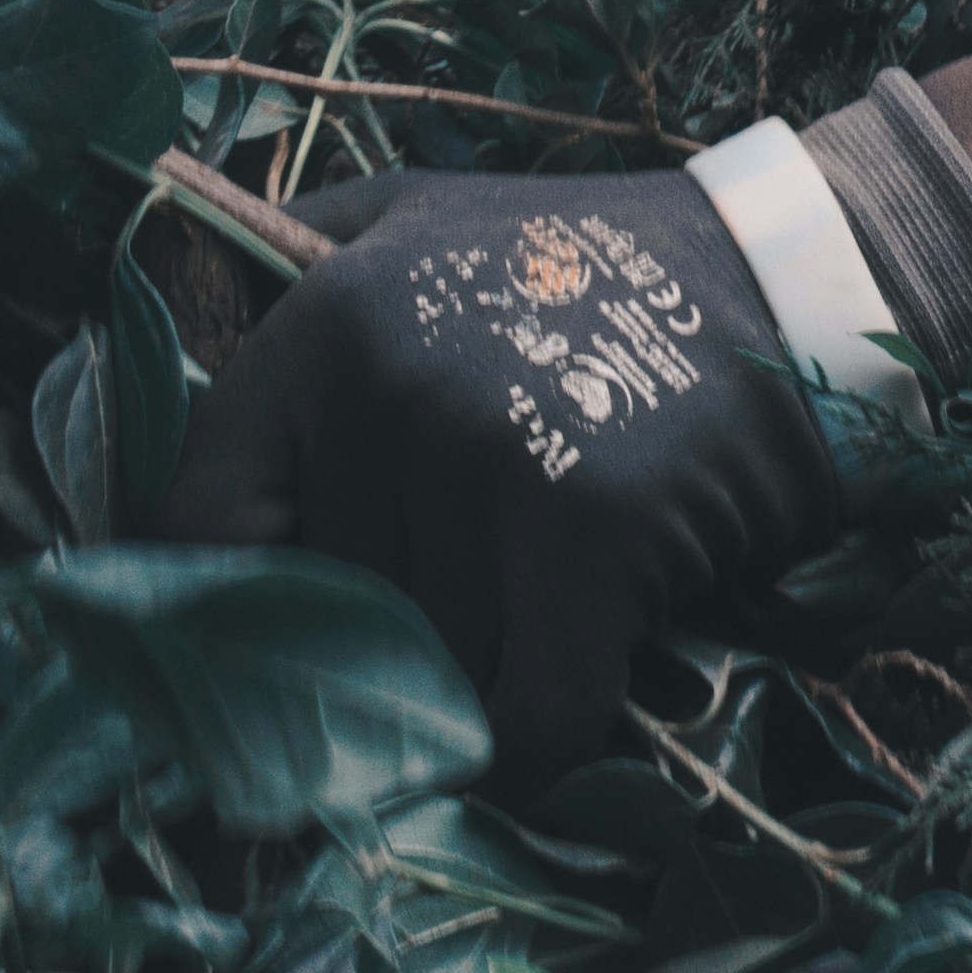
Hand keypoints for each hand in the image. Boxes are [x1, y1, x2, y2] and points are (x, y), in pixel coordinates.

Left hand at [156, 162, 839, 774]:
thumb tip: (175, 362)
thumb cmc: (593, 261)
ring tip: (539, 618)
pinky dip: (535, 755)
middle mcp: (385, 388)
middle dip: (392, 637)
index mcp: (322, 322)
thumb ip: (294, 267)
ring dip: (480, 680)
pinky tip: (553, 732)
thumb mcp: (415, 217)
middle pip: (332, 616)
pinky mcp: (593, 532)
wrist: (795, 276)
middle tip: (468, 604)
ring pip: (432, 671)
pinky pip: (528, 716)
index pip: (196, 526)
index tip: (271, 645)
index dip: (226, 606)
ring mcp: (490, 460)